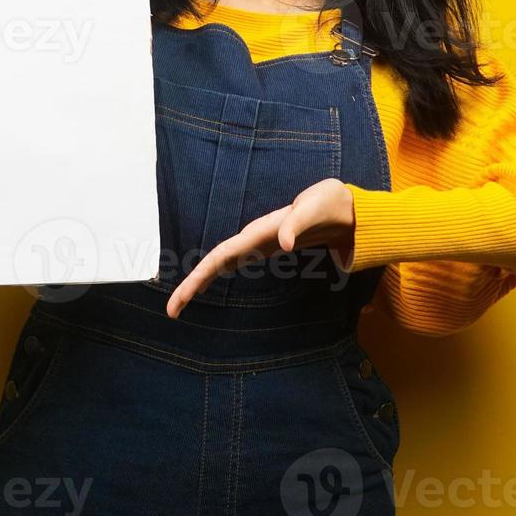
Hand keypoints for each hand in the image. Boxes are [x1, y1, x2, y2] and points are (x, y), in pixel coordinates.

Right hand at [166, 178, 354, 318]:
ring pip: (221, 263)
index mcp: (259, 232)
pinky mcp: (267, 248)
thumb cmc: (329, 204)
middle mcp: (253, 239)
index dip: (199, 275)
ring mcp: (259, 244)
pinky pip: (235, 263)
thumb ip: (298, 223)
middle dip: (191, 285)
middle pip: (213, 262)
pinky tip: (209, 283)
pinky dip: (217, 274)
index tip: (182, 297)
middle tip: (171, 311)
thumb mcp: (316, 208)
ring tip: (180, 304)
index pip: (221, 255)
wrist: (343, 206)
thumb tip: (282, 244)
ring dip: (200, 281)